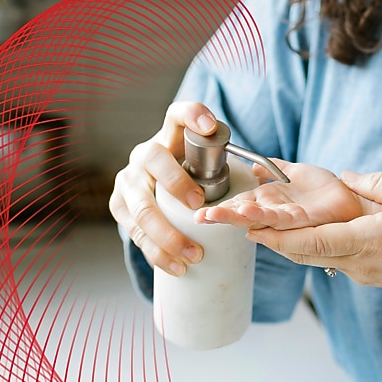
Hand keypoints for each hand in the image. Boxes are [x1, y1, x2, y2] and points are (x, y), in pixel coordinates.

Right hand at [109, 101, 215, 275]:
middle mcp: (144, 153)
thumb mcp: (203, 160)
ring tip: (194, 255)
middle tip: (200, 207)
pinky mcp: (119, 206)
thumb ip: (224, 160)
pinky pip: (135, 232)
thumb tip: (262, 176)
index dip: (193, 116)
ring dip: (167, 235)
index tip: (211, 127)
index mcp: (168, 136)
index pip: (179, 115)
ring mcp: (128, 180)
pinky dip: (156, 253)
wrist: (152, 185)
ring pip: (142, 208)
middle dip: (177, 185)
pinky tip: (176, 267)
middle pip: (155, 161)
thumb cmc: (188, 173)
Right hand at [200, 161, 381, 229]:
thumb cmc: (325, 189)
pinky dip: (263, 217)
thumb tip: (252, 166)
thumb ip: (272, 168)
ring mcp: (288, 219)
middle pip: (243, 215)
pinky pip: (280, 219)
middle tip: (200, 217)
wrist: (351, 197)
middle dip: (222, 216)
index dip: (222, 207)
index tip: (200, 211)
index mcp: (270, 202)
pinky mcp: (303, 221)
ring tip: (214, 217)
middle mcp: (275, 213)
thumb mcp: (293, 171)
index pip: (240, 205)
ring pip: (257, 219)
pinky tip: (249, 215)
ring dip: (236, 218)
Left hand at [245, 171, 381, 304]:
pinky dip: (309, 245)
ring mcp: (363, 273)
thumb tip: (346, 179)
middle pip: (302, 252)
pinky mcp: (370, 276)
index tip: (248, 226)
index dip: (277, 234)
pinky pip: (331, 259)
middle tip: (236, 222)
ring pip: (314, 257)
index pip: (313, 240)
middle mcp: (359, 262)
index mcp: (370, 241)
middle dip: (267, 238)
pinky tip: (298, 232)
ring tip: (257, 224)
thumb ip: (380, 185)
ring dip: (285, 243)